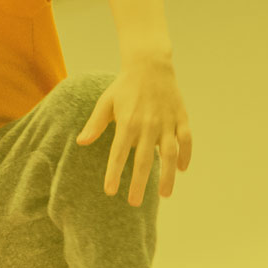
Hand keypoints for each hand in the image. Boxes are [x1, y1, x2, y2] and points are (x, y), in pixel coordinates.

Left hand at [74, 59, 192, 205]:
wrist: (150, 65)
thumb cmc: (124, 86)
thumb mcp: (106, 102)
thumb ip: (95, 124)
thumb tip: (81, 142)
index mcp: (127, 122)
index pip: (119, 154)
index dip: (114, 173)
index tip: (110, 191)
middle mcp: (148, 125)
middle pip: (144, 160)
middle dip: (139, 183)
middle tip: (134, 203)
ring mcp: (167, 122)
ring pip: (170, 154)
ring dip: (168, 176)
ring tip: (165, 195)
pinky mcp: (181, 117)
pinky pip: (186, 140)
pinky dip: (186, 155)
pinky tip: (181, 170)